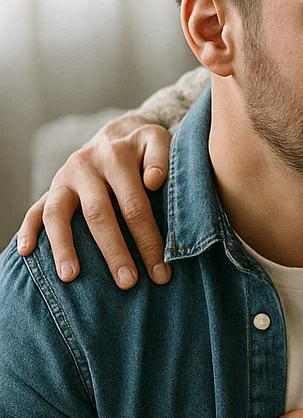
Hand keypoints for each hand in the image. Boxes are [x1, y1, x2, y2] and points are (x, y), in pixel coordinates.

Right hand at [17, 114, 171, 287]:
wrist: (116, 134)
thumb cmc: (144, 148)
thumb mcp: (158, 141)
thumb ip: (161, 158)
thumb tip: (153, 181)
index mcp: (116, 156)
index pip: (134, 205)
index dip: (148, 241)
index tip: (160, 273)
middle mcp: (86, 165)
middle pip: (98, 214)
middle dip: (114, 252)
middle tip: (128, 283)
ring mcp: (64, 177)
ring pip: (58, 213)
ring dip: (63, 247)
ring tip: (71, 277)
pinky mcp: (52, 187)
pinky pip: (34, 210)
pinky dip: (27, 230)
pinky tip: (26, 253)